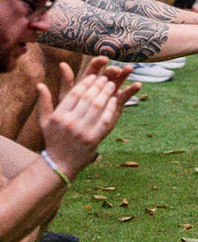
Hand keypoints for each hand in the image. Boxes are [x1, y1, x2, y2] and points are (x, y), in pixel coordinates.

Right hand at [38, 59, 139, 178]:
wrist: (59, 165)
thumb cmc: (53, 140)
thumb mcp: (45, 122)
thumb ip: (44, 102)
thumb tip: (40, 84)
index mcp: (59, 117)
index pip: (75, 94)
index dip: (86, 83)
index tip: (93, 76)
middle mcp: (69, 123)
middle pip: (88, 97)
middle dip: (99, 85)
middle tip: (105, 78)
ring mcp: (82, 131)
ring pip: (98, 105)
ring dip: (106, 92)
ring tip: (111, 85)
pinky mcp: (93, 139)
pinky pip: (105, 118)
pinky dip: (111, 107)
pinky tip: (114, 99)